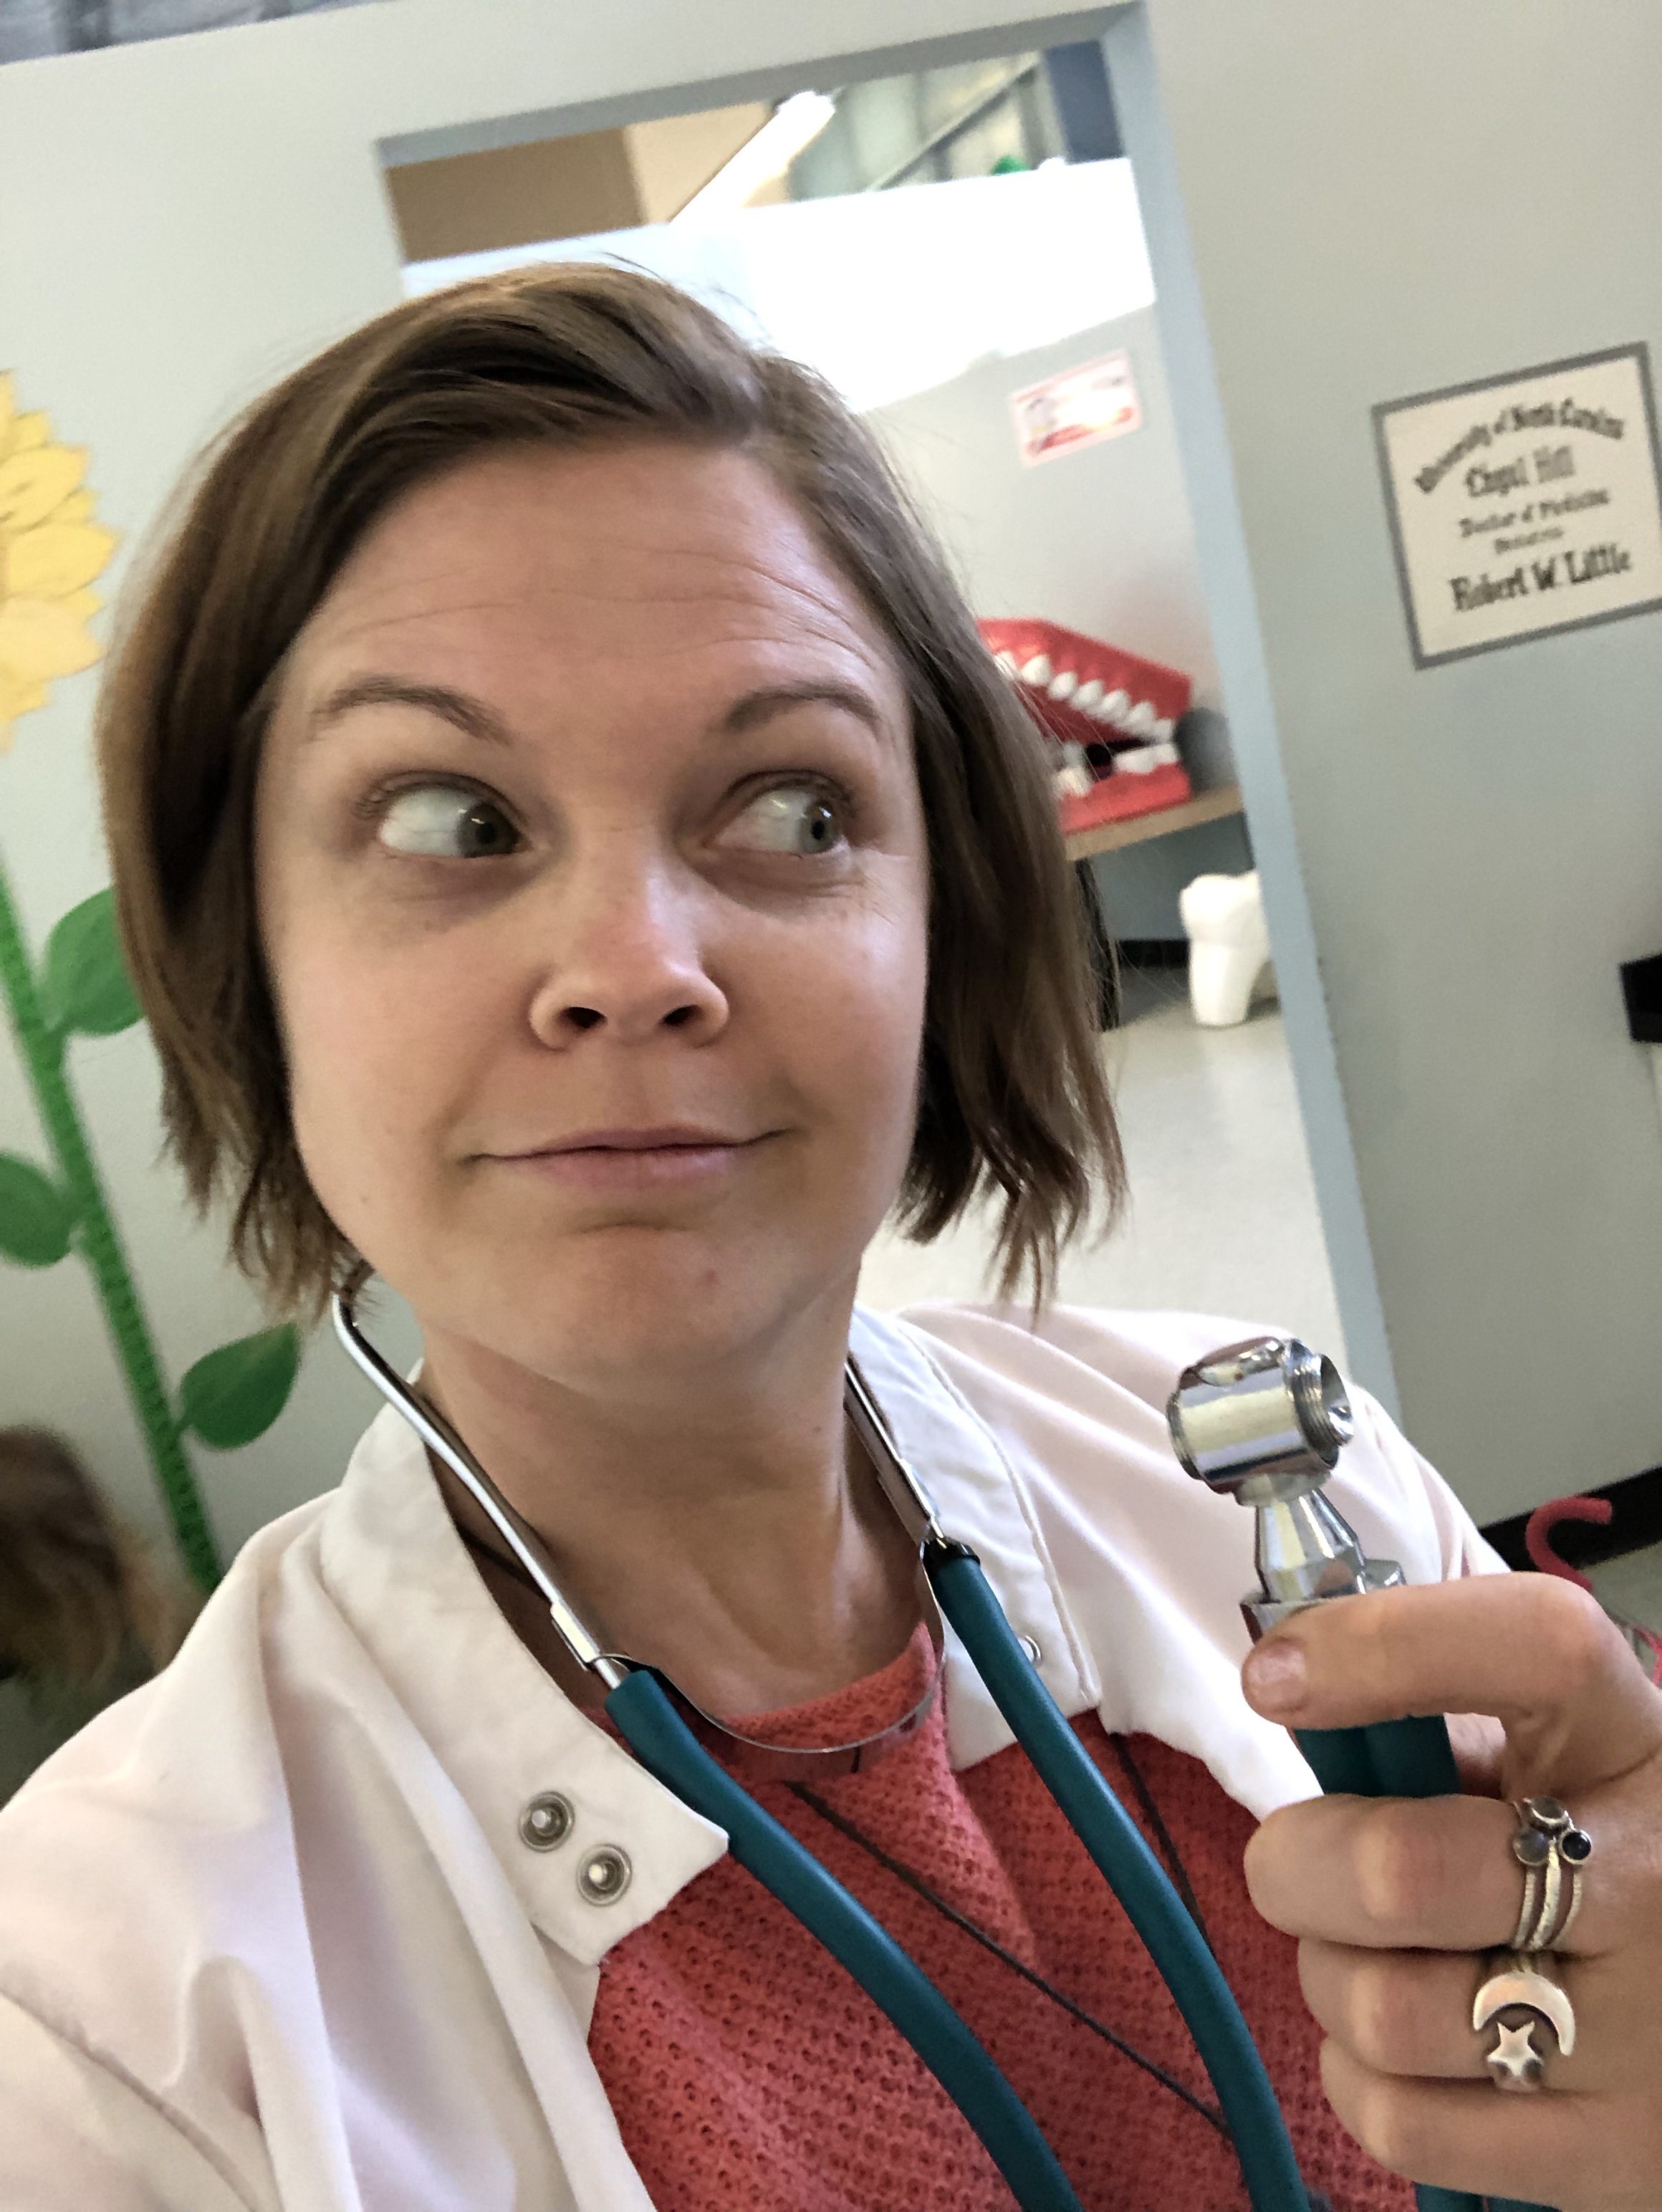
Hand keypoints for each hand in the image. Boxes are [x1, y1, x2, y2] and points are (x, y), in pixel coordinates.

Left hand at [1239, 1574, 1661, 2210]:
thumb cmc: (1573, 1847)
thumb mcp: (1545, 1757)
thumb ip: (1432, 1723)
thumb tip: (1282, 1684)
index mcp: (1632, 1741)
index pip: (1540, 1646)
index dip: (1385, 1646)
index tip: (1273, 1678)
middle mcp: (1658, 1875)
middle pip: (1402, 1871)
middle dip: (1297, 1865)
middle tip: (1294, 1862)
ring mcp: (1650, 2030)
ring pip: (1386, 2012)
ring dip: (1329, 1978)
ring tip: (1362, 1954)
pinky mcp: (1621, 2152)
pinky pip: (1403, 2121)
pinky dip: (1360, 2080)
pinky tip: (1402, 2043)